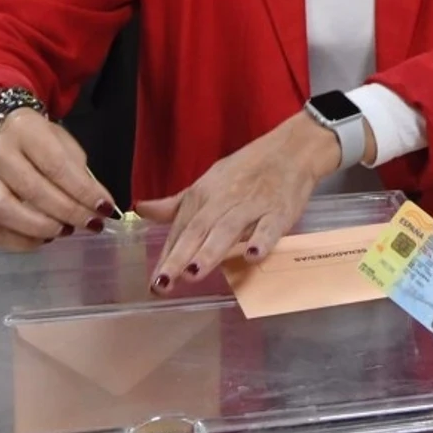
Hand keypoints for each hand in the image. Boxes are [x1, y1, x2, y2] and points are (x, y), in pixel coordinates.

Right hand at [0, 108, 116, 250]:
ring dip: (42, 227)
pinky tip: (45, 239)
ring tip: (66, 230)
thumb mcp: (64, 144)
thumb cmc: (42, 141)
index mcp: (25, 129)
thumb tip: (99, 206)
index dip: (82, 191)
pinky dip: (22, 241)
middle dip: (68, 212)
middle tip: (92, 223)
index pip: (55, 165)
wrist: (6, 136)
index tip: (104, 207)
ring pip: (6, 211)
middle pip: (32, 190)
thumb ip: (80, 173)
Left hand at [135, 112, 339, 290]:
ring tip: (194, 273)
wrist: (291, 149)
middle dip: (179, 257)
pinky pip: (269, 227)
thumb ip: (176, 204)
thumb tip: (141, 210)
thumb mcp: (208, 183)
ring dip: (211, 251)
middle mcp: (223, 200)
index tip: (153, 283)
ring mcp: (252, 206)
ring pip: (228, 229)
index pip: (181, 229)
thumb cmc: (246, 170)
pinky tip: (252, 256)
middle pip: (198, 230)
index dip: (166, 256)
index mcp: (203, 195)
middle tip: (163, 283)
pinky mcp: (279, 211)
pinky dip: (261, 240)